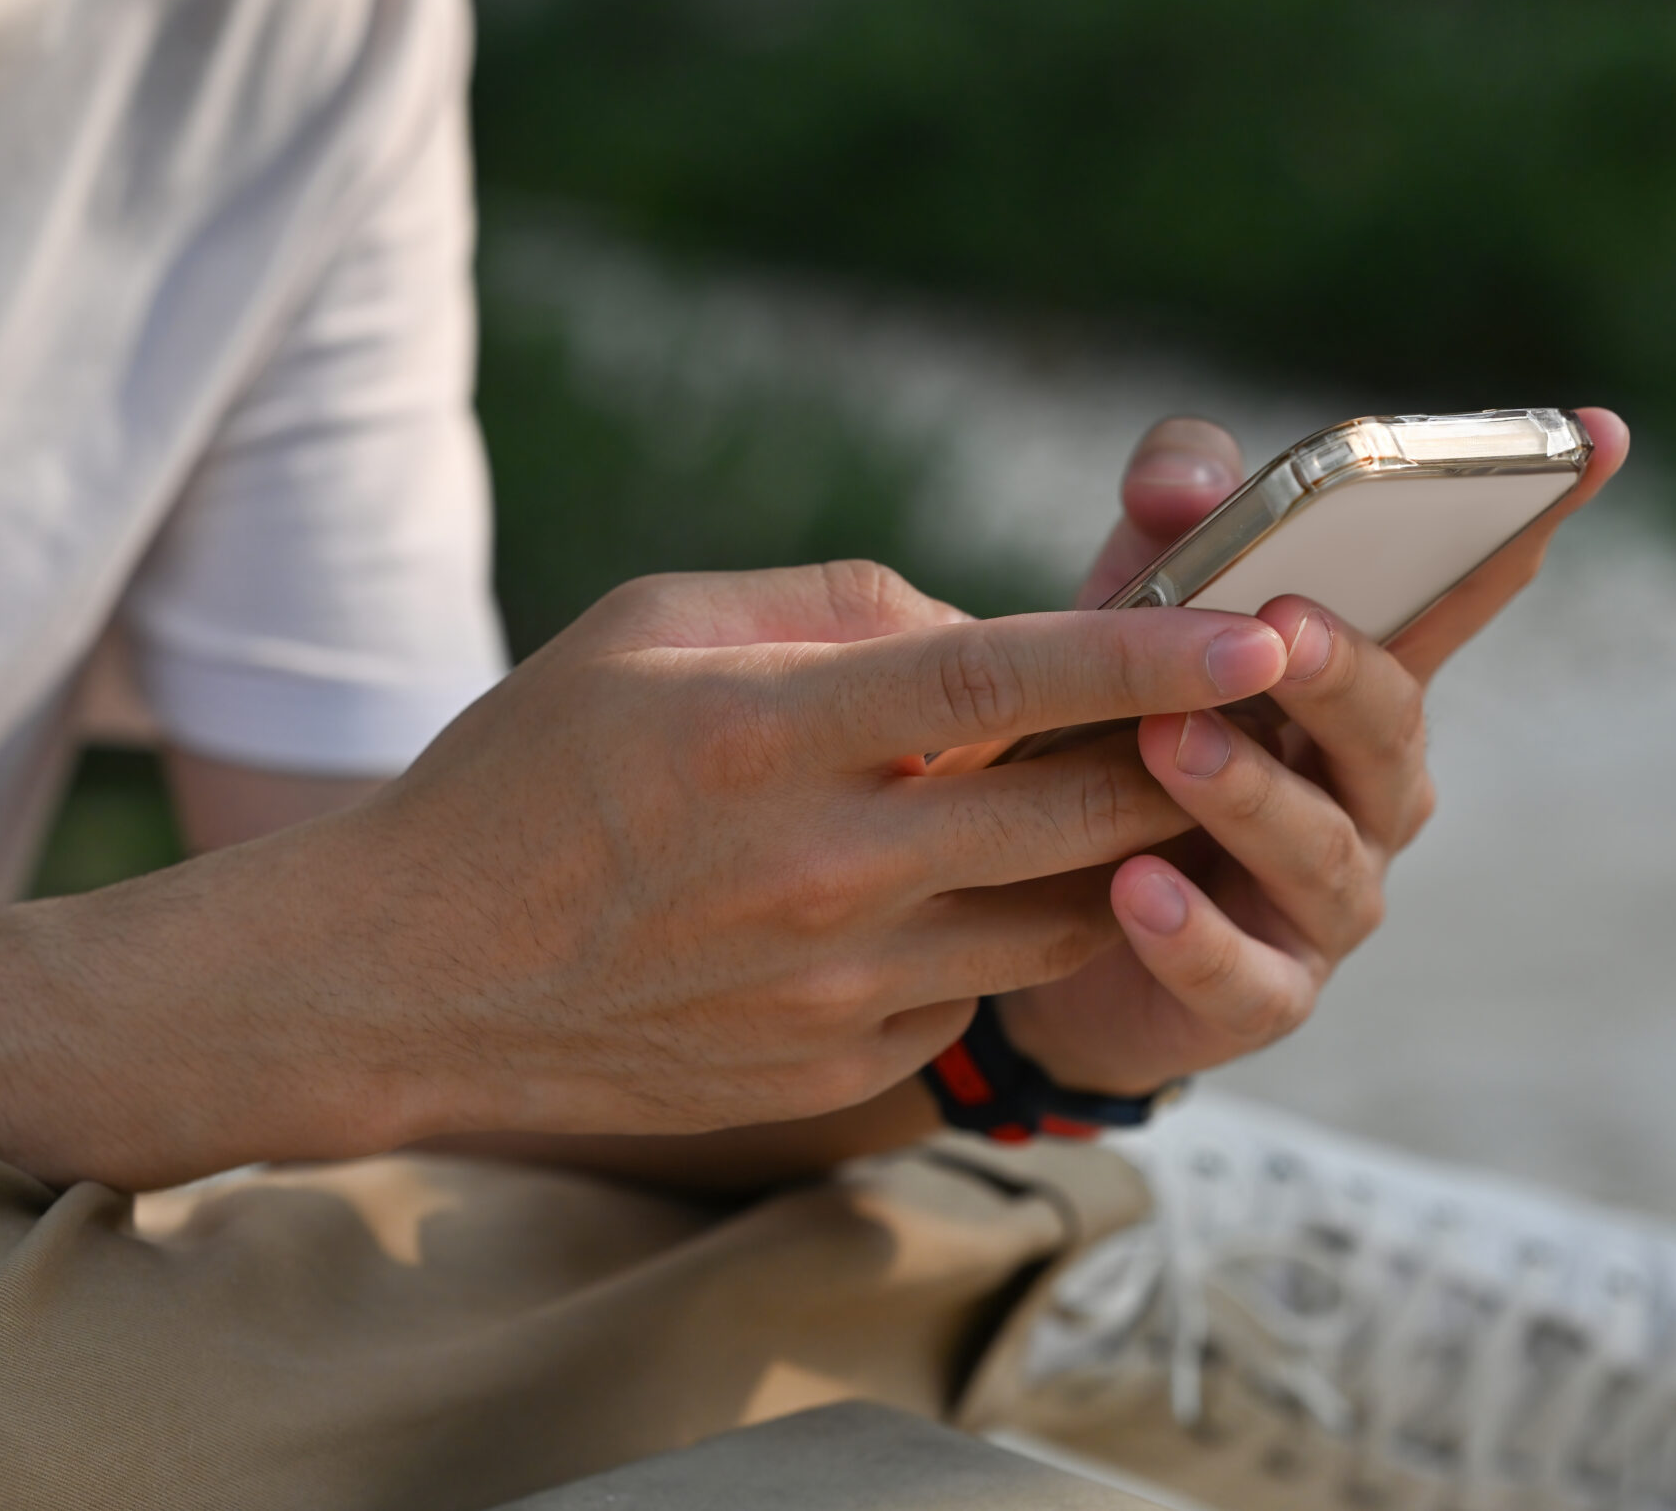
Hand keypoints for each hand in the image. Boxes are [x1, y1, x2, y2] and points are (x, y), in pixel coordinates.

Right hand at [296, 560, 1292, 1139]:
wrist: (413, 980)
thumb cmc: (526, 773)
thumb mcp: (648, 628)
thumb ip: (833, 605)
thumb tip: (983, 627)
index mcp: (767, 736)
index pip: (1000, 679)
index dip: (1147, 650)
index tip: (1262, 625)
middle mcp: (818, 872)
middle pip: (1073, 810)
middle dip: (1185, 754)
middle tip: (1248, 707)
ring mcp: (833, 991)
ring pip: (1056, 918)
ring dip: (1110, 852)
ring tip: (1114, 791)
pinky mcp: (836, 1069)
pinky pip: (975, 993)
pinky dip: (993, 933)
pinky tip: (942, 895)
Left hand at [994, 409, 1628, 1094]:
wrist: (1028, 917)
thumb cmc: (1109, 739)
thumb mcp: (1127, 614)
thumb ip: (1167, 530)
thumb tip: (1183, 485)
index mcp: (1359, 685)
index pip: (1458, 592)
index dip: (1526, 519)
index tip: (1592, 436)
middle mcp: (1370, 794)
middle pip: (1389, 726)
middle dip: (1343, 673)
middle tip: (1282, 626)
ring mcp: (1328, 903)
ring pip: (1320, 848)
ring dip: (1251, 795)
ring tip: (1173, 743)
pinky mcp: (1261, 998)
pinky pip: (1243, 973)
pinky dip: (1194, 936)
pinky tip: (1137, 892)